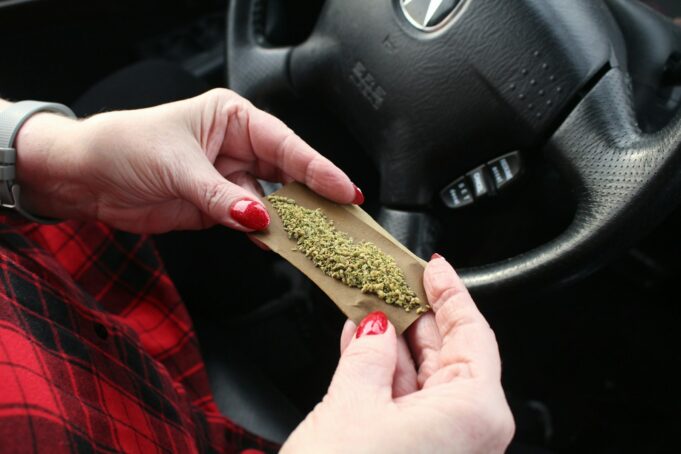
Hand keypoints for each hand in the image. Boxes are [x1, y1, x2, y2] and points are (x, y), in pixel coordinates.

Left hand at [12, 89, 361, 232]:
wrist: (86, 178)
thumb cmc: (124, 148)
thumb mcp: (177, 166)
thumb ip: (221, 196)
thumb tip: (259, 219)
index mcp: (231, 118)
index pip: (284, 143)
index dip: (318, 167)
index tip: (344, 189)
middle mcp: (236, 147)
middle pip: (287, 173)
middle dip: (314, 196)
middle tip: (343, 218)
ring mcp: (229, 179)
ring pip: (272, 202)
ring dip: (290, 221)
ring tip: (317, 237)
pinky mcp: (218, 208)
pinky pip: (250, 222)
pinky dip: (265, 235)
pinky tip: (279, 243)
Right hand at [282, 255, 514, 453]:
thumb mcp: (352, 402)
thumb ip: (367, 352)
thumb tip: (374, 324)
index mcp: (475, 413)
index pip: (472, 333)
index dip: (451, 293)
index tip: (434, 268)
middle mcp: (468, 433)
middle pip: (449, 353)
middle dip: (415, 315)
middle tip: (388, 281)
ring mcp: (443, 448)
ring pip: (422, 377)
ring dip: (392, 342)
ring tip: (365, 306)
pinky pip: (406, 402)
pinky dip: (383, 373)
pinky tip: (360, 346)